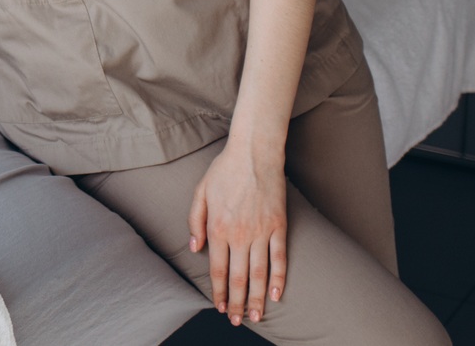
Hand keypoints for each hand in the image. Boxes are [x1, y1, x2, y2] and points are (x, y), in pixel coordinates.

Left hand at [188, 144, 288, 325]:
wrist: (254, 152)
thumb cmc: (224, 170)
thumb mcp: (200, 192)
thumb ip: (195, 222)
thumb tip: (194, 248)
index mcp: (218, 227)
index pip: (217, 269)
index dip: (219, 292)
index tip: (221, 308)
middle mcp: (239, 234)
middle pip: (238, 277)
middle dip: (238, 303)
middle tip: (238, 321)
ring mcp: (261, 231)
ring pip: (260, 273)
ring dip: (258, 298)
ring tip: (257, 317)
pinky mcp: (279, 226)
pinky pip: (280, 258)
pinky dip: (279, 278)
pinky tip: (278, 295)